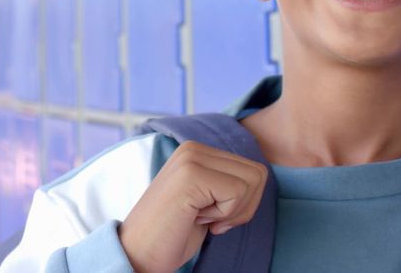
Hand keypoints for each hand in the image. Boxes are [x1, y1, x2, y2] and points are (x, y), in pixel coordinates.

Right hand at [116, 140, 268, 272]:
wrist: (139, 253)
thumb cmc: (173, 233)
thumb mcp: (207, 200)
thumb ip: (227, 182)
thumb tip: (261, 175)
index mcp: (196, 151)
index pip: (254, 170)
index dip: (243, 203)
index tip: (211, 215)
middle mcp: (193, 148)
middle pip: (258, 174)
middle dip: (242, 207)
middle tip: (209, 219)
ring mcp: (191, 158)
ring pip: (252, 181)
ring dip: (232, 211)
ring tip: (200, 216)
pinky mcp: (191, 174)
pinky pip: (238, 192)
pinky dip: (224, 215)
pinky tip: (195, 218)